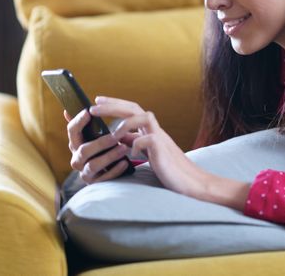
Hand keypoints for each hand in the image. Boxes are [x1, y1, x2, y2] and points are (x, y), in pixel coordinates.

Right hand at [65, 108, 137, 183]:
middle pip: (83, 150)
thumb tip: (67, 110)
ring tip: (124, 148)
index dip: (78, 121)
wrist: (109, 171)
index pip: (72, 131)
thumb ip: (84, 124)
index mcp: (75, 144)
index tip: (89, 112)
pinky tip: (125, 163)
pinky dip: (115, 170)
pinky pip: (104, 178)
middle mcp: (77, 159)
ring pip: (93, 165)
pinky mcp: (95, 184)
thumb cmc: (102, 148)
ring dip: (109, 156)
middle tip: (116, 136)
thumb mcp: (93, 136)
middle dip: (100, 142)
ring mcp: (85, 173)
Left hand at [88, 96, 209, 197]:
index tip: (96, 101)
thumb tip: (119, 136)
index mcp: (150, 130)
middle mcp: (155, 130)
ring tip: (112, 134)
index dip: (113, 104)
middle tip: (93, 106)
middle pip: (134, 108)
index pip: (130, 110)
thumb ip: (135, 142)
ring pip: (144, 117)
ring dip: (125, 123)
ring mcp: (160, 138)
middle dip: (113, 105)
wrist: (191, 182)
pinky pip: (148, 139)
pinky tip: (131, 155)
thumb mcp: (148, 153)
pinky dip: (137, 144)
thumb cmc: (170, 169)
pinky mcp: (163, 150)